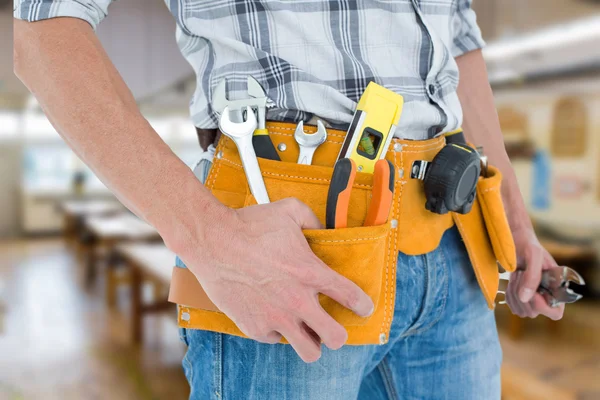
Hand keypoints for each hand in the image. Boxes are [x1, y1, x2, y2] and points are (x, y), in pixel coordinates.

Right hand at [179, 198, 373, 362]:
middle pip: (336, 337)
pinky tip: (272, 315)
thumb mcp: (290, 211)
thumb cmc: (250, 225)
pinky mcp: (255, 327)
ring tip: (306, 332)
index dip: (363, 305)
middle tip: (332, 327)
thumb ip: (314, 221)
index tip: (364, 308)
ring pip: (309, 352)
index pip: (351, 297)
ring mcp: (276, 318)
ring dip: (311, 342)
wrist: (213, 241)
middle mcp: (298, 301)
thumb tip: (324, 230)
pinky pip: (276, 339)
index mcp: (311, 273)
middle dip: (339, 334)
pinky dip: (277, 331)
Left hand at [506, 227, 564, 320]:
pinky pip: (513, 307)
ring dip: (514, 293)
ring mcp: (534, 300)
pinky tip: (512, 281)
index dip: (542, 307)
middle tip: (520, 273)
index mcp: (558, 288)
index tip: (532, 292)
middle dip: (522, 293)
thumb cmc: (529, 245)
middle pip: (533, 312)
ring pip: (521, 311)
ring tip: (517, 275)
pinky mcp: (521, 299)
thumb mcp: (533, 255)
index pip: (555, 313)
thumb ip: (533, 276)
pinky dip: (509, 295)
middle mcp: (548, 297)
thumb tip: (525, 298)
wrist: (517, 242)